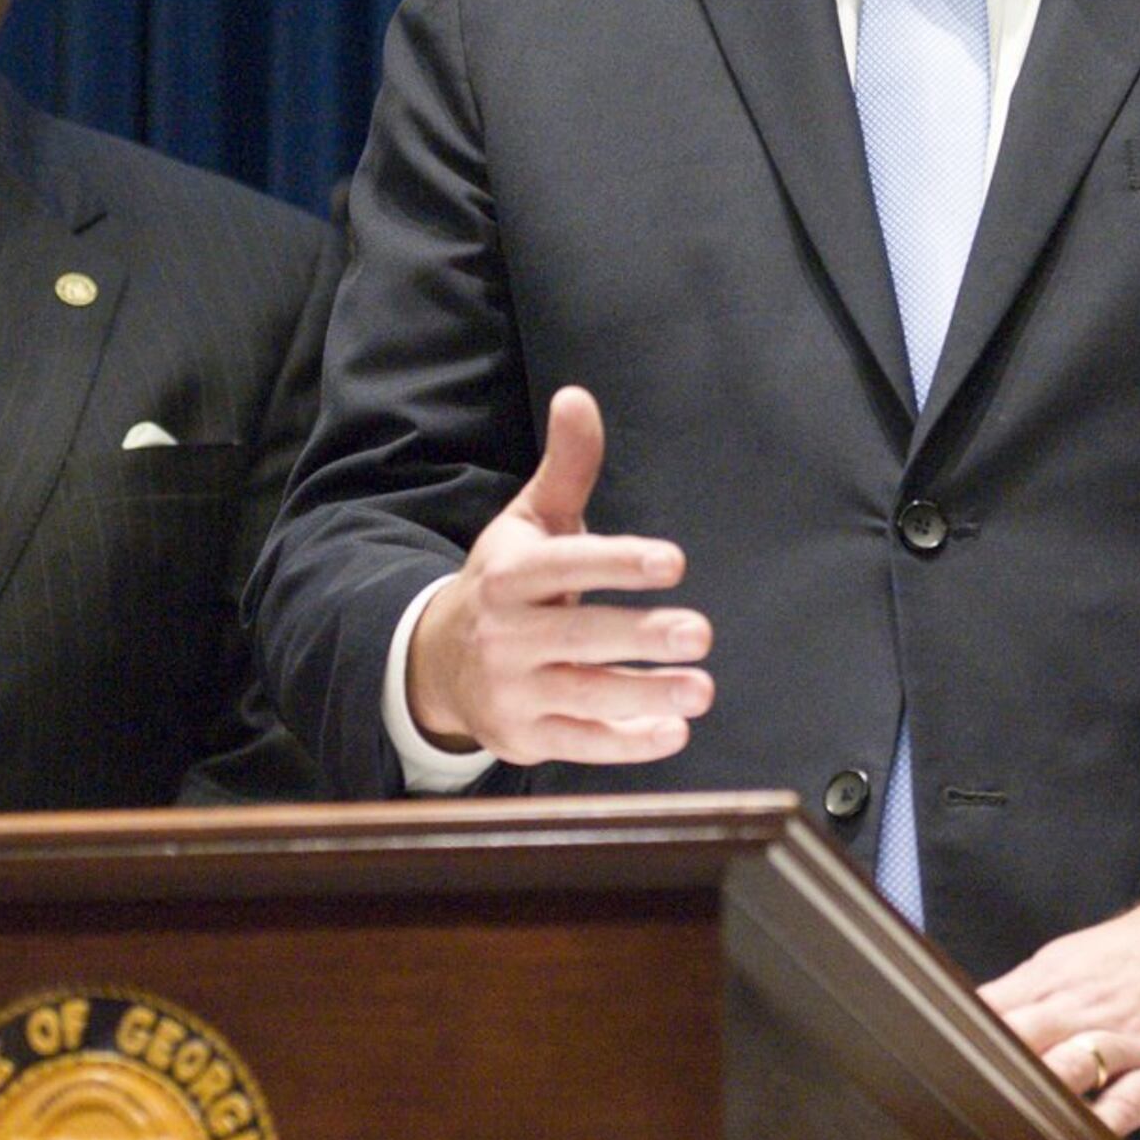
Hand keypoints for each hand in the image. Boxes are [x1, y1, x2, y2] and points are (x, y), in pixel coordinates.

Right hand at [401, 386, 712, 763]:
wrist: (438, 661)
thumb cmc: (507, 583)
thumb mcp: (530, 524)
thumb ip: (566, 468)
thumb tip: (578, 396)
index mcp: (509, 575)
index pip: (565, 566)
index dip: (617, 563)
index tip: (672, 562)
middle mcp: (506, 634)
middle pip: (578, 636)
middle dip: (641, 637)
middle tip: (701, 633)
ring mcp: (513, 690)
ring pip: (584, 695)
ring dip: (645, 695)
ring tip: (701, 689)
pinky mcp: (525, 736)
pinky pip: (578, 743)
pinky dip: (624, 743)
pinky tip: (672, 734)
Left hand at [977, 882, 1139, 1136]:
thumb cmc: (1132, 960)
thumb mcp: (1068, 962)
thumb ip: (1021, 996)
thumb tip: (963, 1026)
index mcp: (1049, 981)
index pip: (989, 1013)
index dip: (956, 1046)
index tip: (930, 1077)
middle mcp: (1079, 1009)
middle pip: (1020, 1043)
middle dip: (988, 1079)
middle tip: (957, 1120)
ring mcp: (1125, 1041)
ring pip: (1069, 1070)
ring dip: (1038, 1101)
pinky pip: (1127, 1105)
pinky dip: (1101, 1130)